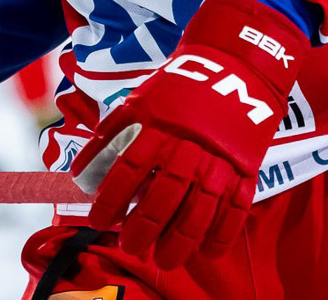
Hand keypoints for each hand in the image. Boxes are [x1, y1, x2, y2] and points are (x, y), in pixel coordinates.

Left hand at [70, 0, 308, 268]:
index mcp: (158, 126)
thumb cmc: (179, 88)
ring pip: (199, 210)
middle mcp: (189, 145)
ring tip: (165, 260)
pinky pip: (235, 209)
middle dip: (144, 227)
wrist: (235, 66)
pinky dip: (221, 234)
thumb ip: (111, 137)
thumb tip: (81, 175)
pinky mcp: (246, 168)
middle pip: (164, 195)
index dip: (111, 199)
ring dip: (181, 240)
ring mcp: (220, 159)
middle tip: (130, 247)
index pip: (129, 169)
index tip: (98, 220)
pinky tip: (206, 252)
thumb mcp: (139, 102)